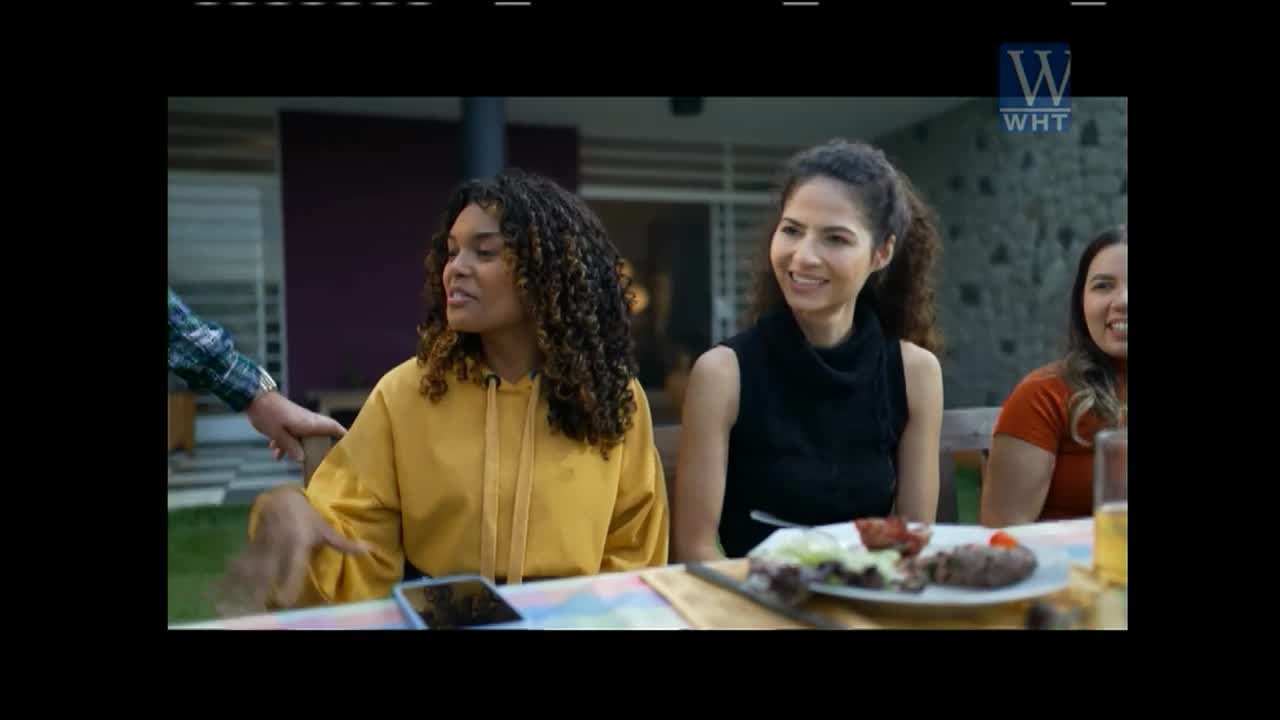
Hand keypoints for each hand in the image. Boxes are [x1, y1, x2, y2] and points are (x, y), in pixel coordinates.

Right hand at [216, 488, 368, 613]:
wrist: (281, 497)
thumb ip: (344, 544)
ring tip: (243, 603)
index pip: (293, 566)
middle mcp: (279, 545)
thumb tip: (369, 550)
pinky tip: (228, 588)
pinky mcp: (253, 545)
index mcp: (298, 543)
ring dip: (247, 585)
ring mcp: (264, 544)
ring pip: (253, 568)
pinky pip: (244, 562)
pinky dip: (236, 573)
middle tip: (261, 607)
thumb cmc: (308, 517)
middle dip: (262, 589)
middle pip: (269, 571)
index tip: (285, 600)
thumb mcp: (326, 530)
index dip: (289, 583)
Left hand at [245, 391, 346, 461]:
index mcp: (309, 423)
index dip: (344, 437)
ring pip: (303, 437)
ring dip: (296, 448)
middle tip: (316, 462)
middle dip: (317, 449)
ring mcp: (298, 420)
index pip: (333, 428)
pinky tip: (275, 451)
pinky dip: (285, 443)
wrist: (254, 397)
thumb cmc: (268, 414)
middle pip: (320, 436)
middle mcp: (307, 421)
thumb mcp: (278, 433)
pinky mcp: (289, 421)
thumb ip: (290, 446)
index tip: (350, 448)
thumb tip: (301, 459)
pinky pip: (292, 434)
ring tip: (286, 458)